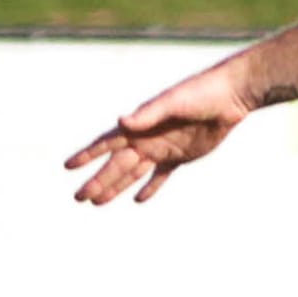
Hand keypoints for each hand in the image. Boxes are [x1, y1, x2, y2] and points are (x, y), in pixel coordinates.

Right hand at [65, 61, 254, 203]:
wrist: (230, 96)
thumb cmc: (199, 93)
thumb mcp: (173, 102)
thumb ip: (148, 114)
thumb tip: (121, 121)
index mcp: (139, 125)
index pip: (106, 143)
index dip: (87, 155)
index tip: (68, 166)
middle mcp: (146, 138)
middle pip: (117, 165)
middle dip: (98, 181)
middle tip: (79, 198)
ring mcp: (162, 149)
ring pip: (134, 173)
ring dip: (116, 187)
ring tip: (98, 203)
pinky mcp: (181, 157)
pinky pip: (160, 175)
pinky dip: (150, 188)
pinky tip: (139, 200)